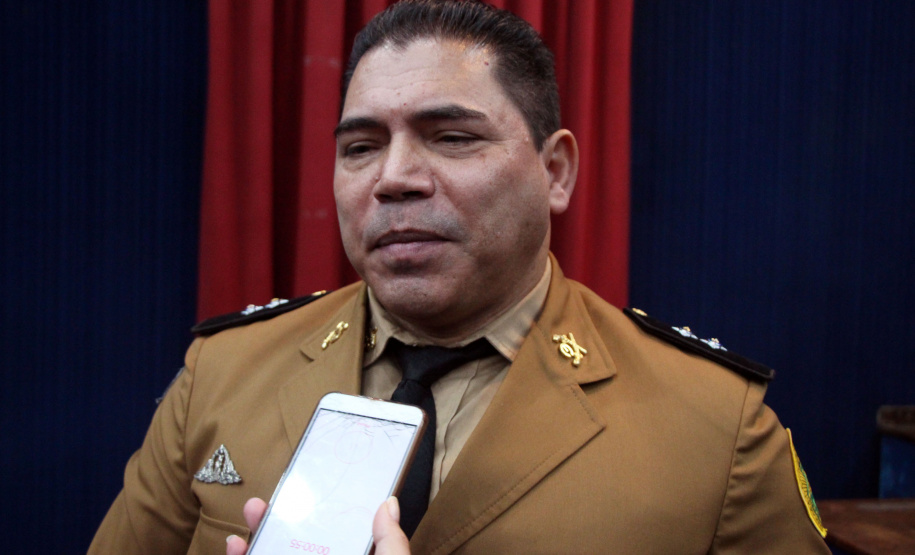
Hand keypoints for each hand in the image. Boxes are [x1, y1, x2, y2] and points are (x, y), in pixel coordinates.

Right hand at [226, 497, 410, 554]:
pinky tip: (236, 549)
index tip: (306, 492)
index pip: (336, 542)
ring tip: (247, 519)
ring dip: (255, 544)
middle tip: (262, 502)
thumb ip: (390, 547)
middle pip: (298, 550)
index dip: (321, 517)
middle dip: (278, 526)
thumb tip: (388, 503)